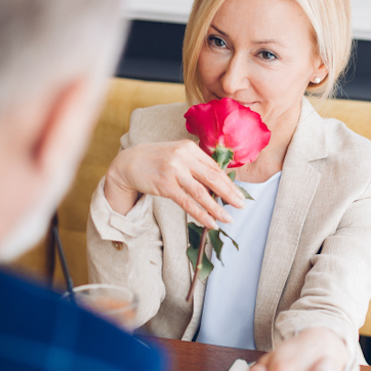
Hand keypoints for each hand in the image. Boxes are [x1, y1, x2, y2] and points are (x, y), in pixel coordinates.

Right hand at [104, 140, 244, 229]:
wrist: (129, 163)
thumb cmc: (157, 160)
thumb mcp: (177, 154)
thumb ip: (196, 164)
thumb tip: (219, 183)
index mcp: (189, 148)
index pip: (214, 167)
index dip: (228, 182)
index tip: (239, 194)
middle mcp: (183, 157)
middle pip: (212, 178)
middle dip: (229, 194)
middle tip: (241, 205)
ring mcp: (174, 171)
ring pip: (201, 193)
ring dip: (217, 208)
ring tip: (228, 219)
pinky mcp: (165, 185)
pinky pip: (187, 203)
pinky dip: (201, 214)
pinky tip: (210, 222)